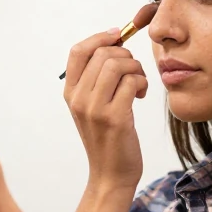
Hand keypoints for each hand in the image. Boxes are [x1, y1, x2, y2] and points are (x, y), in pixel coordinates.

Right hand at [63, 29, 147, 189]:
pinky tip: (141, 95)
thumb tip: (114, 44)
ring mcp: (95, 109)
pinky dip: (142, 83)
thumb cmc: (108, 137)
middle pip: (102, 54)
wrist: (111, 175)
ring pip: (118, 65)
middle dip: (126, 56)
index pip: (77, 51)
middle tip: (134, 72)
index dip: (99, 38)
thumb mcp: (93, 107)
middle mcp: (78, 99)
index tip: (118, 36)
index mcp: (70, 93)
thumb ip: (96, 79)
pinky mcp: (115, 118)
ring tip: (139, 84)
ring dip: (136, 68)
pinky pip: (131, 82)